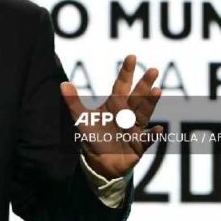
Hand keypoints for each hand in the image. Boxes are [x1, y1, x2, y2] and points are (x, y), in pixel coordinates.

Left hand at [60, 55, 162, 179]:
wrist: (100, 163)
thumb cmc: (94, 137)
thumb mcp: (82, 119)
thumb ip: (73, 102)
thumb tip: (63, 84)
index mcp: (115, 105)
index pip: (121, 85)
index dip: (126, 72)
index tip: (131, 57)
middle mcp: (127, 114)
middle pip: (137, 96)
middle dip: (144, 84)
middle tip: (153, 70)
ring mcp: (135, 129)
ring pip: (144, 113)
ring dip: (150, 103)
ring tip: (157, 91)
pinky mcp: (138, 145)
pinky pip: (147, 140)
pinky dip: (152, 135)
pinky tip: (158, 129)